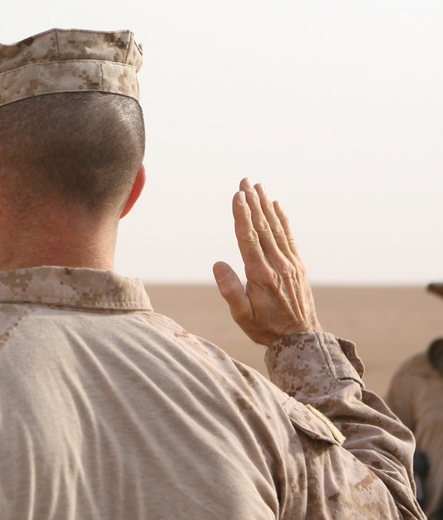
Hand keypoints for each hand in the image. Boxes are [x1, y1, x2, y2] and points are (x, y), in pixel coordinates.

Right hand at [212, 178, 320, 345]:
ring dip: (266, 205)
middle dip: (252, 202)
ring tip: (258, 187)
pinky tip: (277, 205)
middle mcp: (278, 264)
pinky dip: (282, 219)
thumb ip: (230, 290)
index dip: (242, 215)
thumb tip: (218, 265)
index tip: (237, 196)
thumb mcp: (242, 316)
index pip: (249, 238)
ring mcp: (290, 263)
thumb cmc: (265, 328)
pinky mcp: (298, 265)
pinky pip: (289, 236)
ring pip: (276, 228)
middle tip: (245, 181)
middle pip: (263, 227)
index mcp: (261, 275)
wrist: (301, 338)